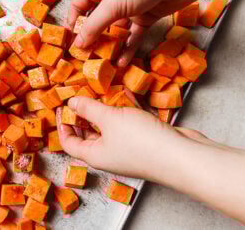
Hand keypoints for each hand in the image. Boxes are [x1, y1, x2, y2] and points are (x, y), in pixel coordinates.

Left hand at [56, 96, 190, 180]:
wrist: (182, 156)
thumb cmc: (141, 142)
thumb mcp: (109, 119)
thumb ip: (89, 108)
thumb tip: (72, 102)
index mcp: (94, 155)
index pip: (69, 142)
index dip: (62, 124)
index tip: (62, 105)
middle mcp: (109, 154)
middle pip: (88, 133)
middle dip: (84, 113)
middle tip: (81, 94)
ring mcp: (127, 148)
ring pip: (110, 126)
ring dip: (106, 109)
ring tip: (102, 89)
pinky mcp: (144, 140)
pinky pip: (129, 123)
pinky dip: (126, 109)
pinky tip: (126, 93)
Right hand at [67, 0, 214, 66]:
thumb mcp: (113, 4)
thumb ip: (94, 26)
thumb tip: (78, 44)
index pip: (80, 5)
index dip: (74, 23)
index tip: (70, 43)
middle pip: (99, 20)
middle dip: (94, 39)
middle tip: (88, 59)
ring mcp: (132, 6)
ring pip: (118, 30)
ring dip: (112, 47)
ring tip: (105, 65)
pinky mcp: (149, 15)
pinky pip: (135, 35)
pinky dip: (129, 48)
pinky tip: (123, 62)